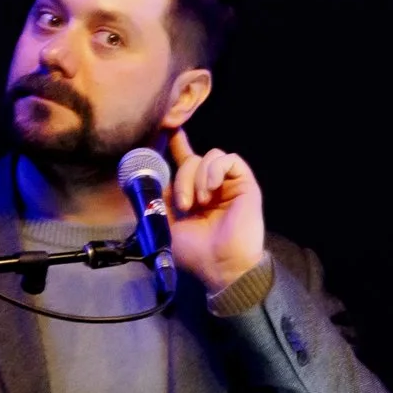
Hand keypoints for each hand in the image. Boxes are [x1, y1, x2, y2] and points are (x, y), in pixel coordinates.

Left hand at [162, 126, 266, 292]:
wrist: (220, 265)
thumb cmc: (194, 251)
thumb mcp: (164, 224)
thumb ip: (157, 200)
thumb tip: (147, 180)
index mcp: (192, 193)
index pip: (185, 160)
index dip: (177, 143)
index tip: (168, 128)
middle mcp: (210, 185)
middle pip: (192, 159)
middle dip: (182, 178)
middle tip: (184, 205)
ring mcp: (228, 184)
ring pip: (210, 156)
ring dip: (198, 177)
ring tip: (200, 202)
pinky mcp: (245, 183)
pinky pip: (229, 160)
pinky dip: (216, 170)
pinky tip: (212, 189)